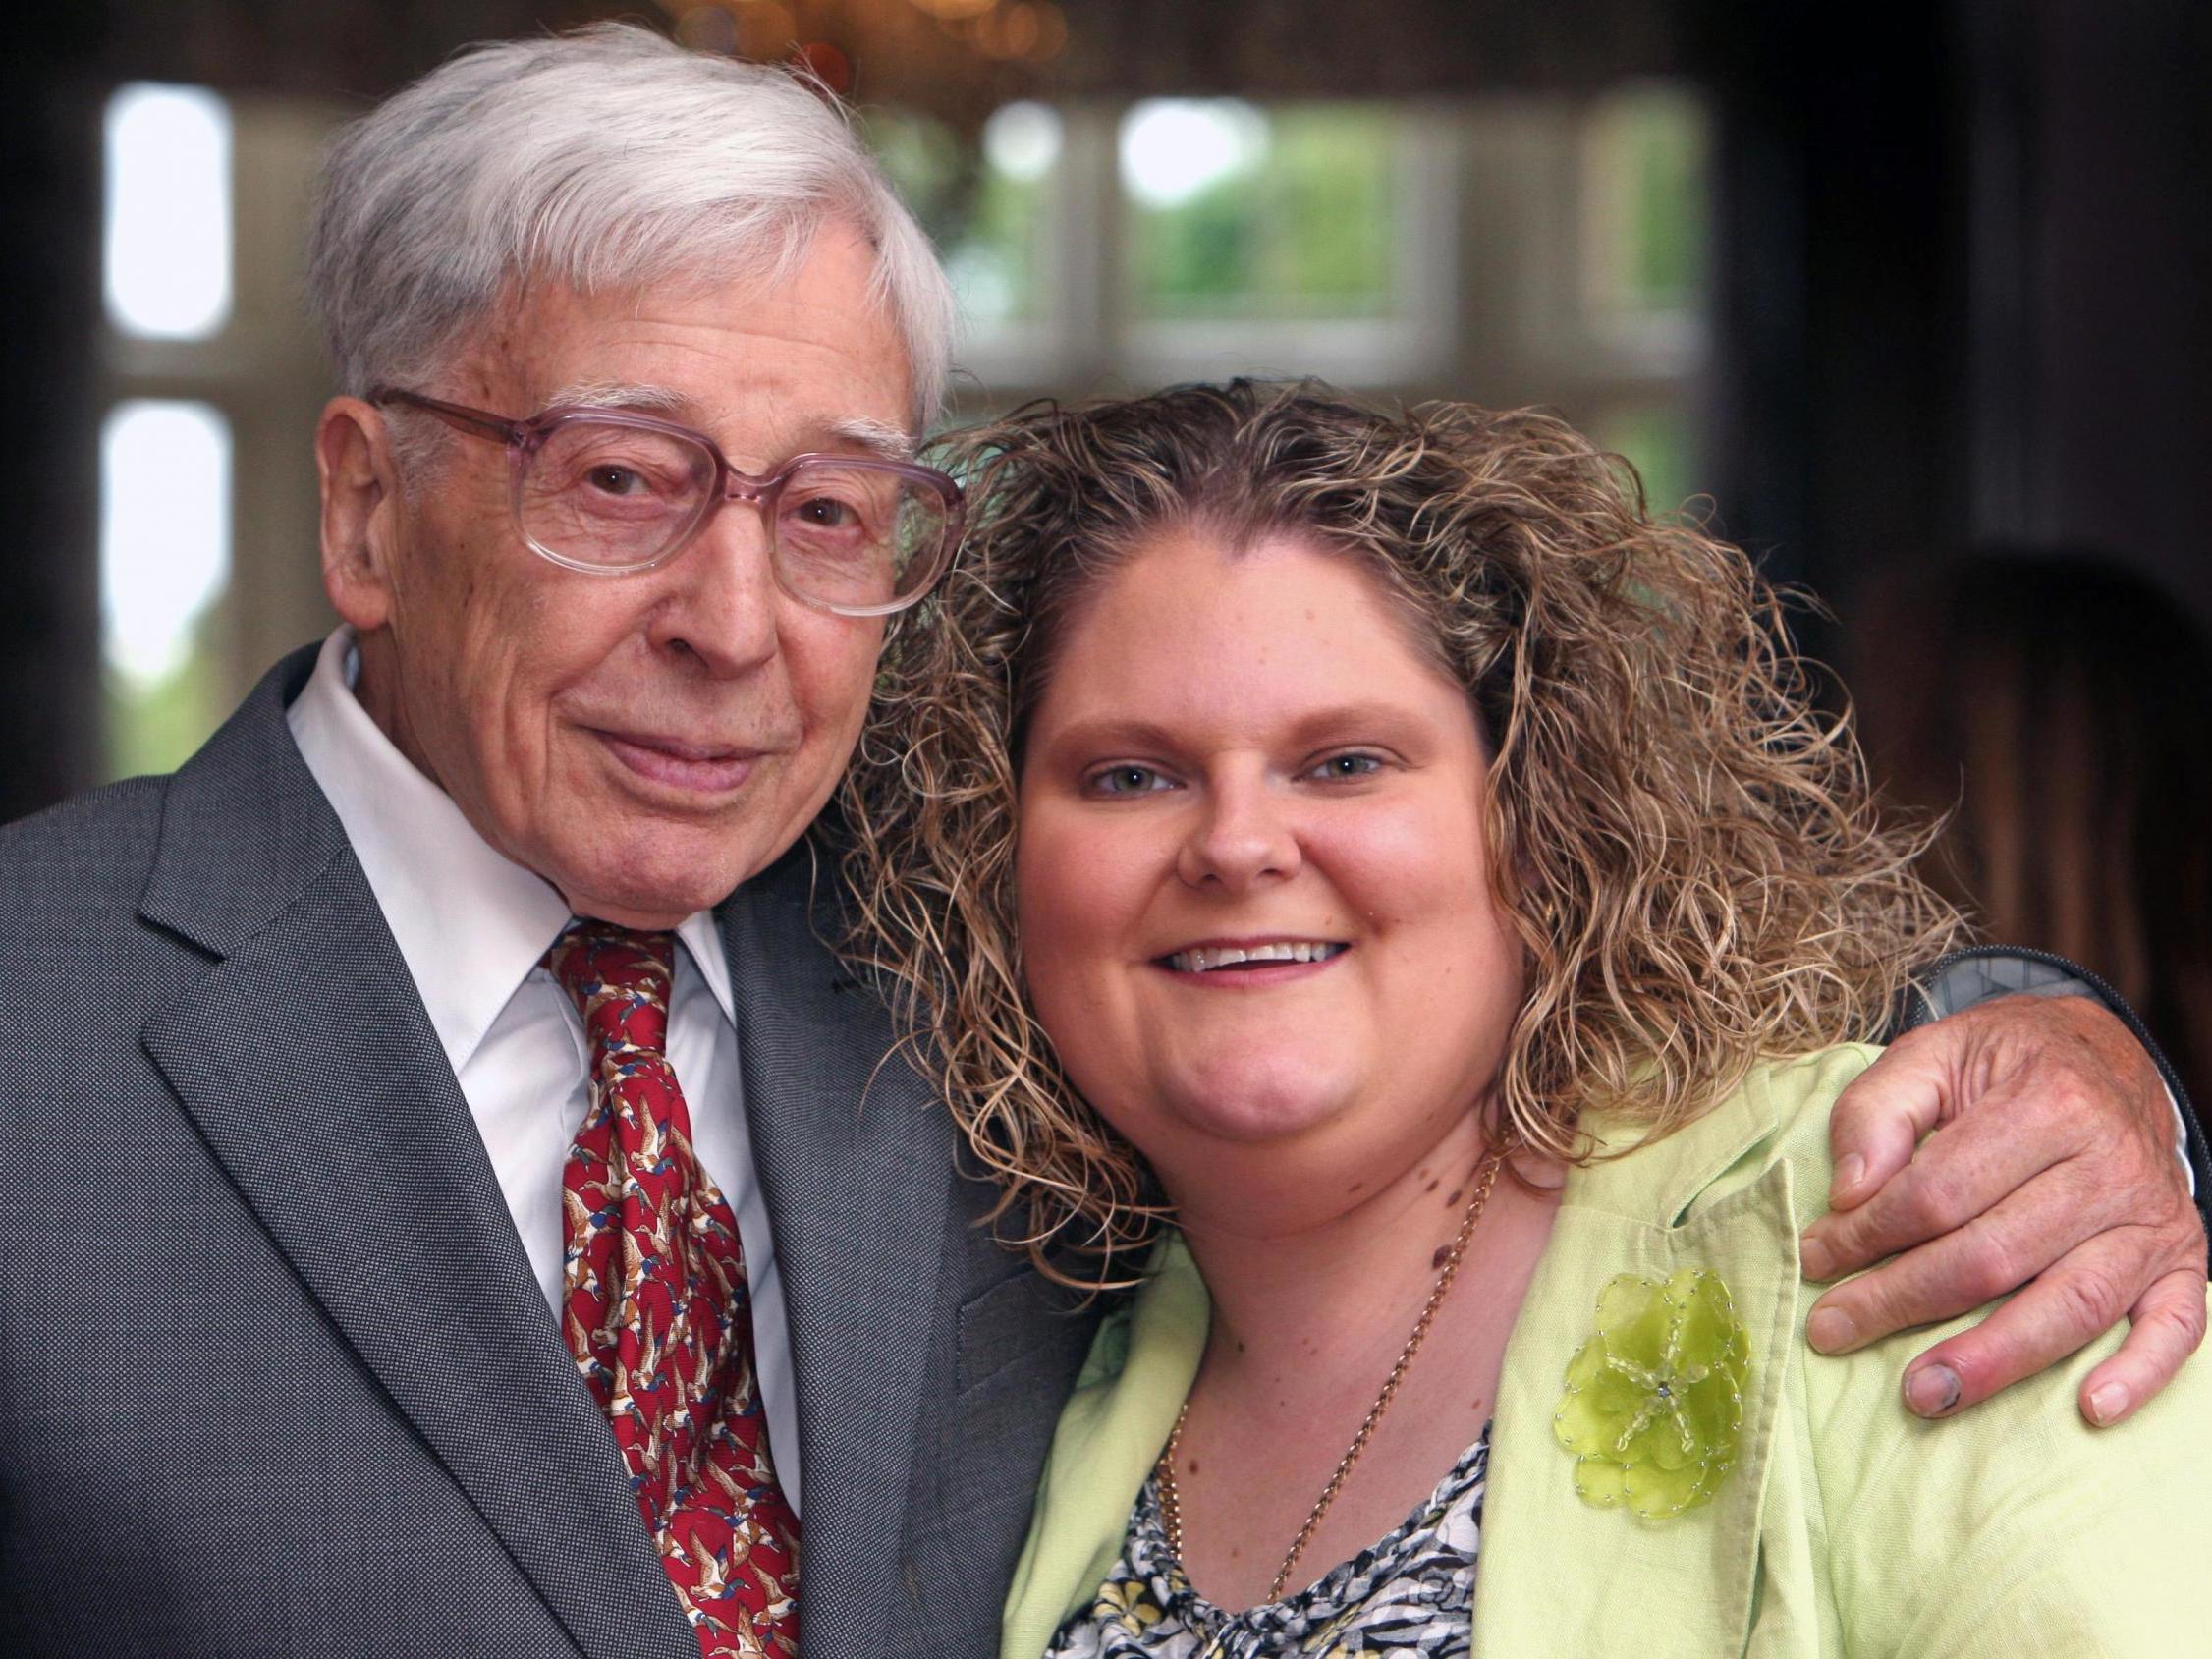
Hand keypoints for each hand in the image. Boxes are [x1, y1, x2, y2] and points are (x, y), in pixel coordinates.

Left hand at [1798, 993, 2205, 1424]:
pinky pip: (2178, 1326)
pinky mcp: (2184, 1258)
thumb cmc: (2005, 1062)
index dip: (1867, 1234)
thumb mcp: (1930, 1053)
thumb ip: (1877, 1112)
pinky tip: (2091, 1409)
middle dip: (1901, 1301)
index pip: (1939, 1192)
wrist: (2108, 1053)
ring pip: (2073, 1304)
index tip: (1815, 1258)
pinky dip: (2142, 1373)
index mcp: (2047, 1102)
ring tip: (1924, 1395)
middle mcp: (2111, 1163)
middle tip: (1832, 1330)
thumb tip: (1849, 1195)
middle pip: (1993, 1256)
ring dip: (1995, 1358)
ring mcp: (2152, 1218)